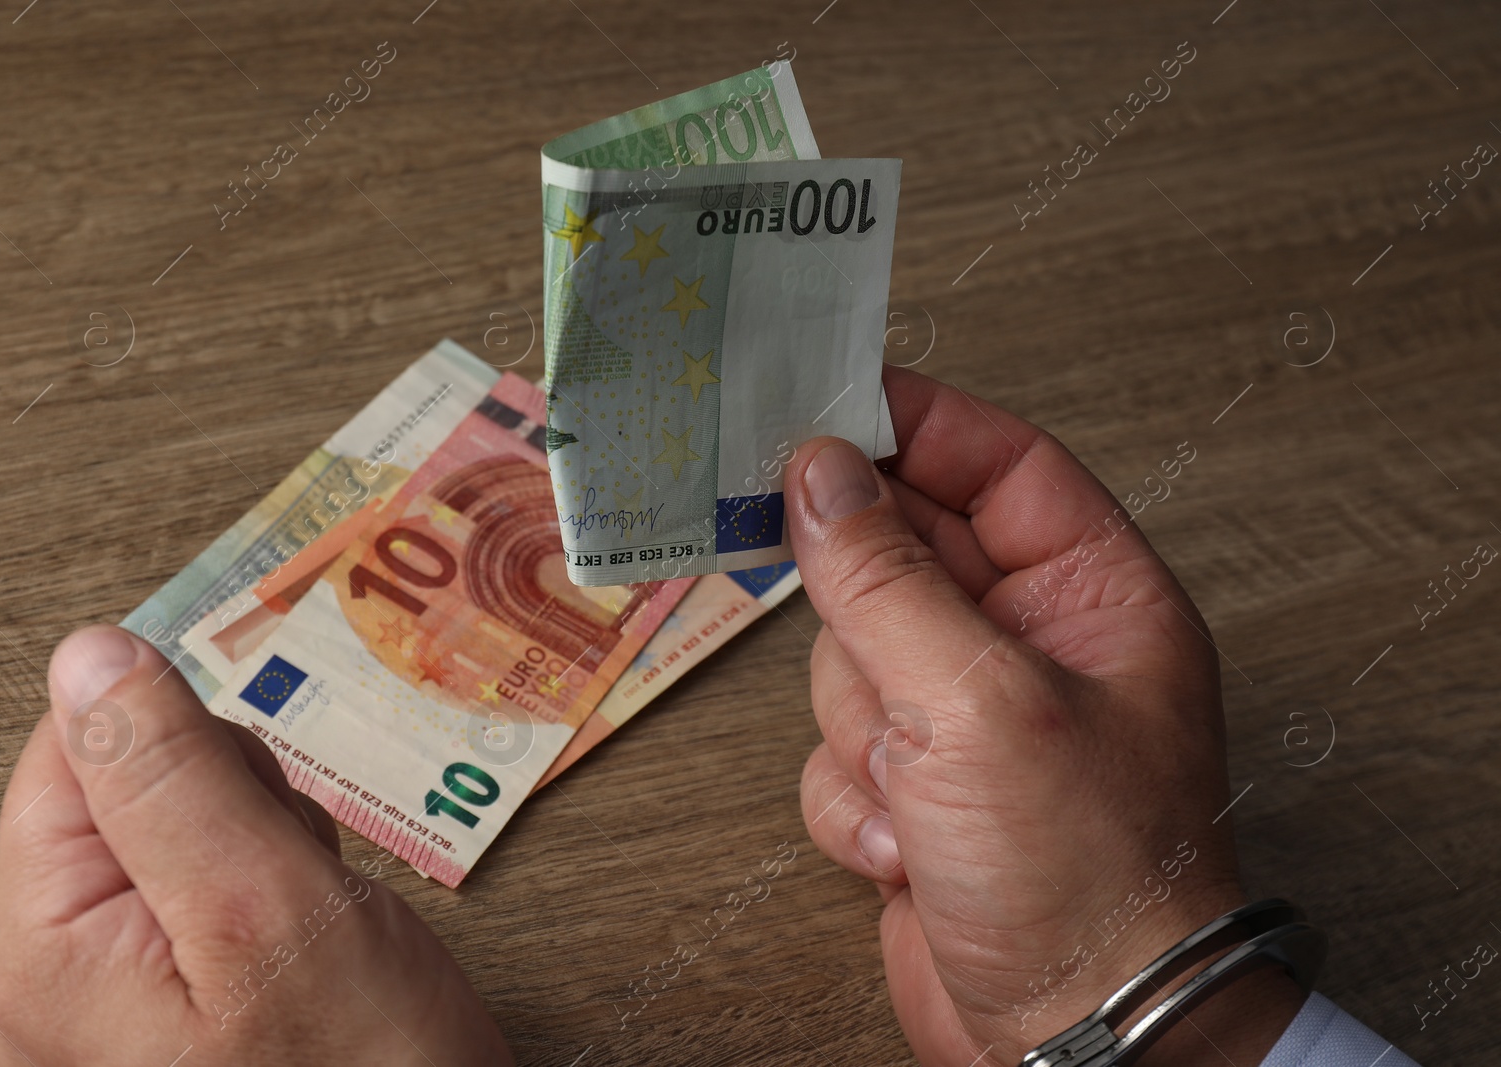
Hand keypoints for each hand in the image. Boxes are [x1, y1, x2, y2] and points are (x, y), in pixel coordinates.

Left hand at [0, 625, 511, 1066]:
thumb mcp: (271, 906)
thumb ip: (169, 776)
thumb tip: (92, 656)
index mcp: (54, 953)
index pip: (71, 753)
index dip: (175, 735)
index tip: (252, 778)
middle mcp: (65, 984)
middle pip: (131, 791)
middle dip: (235, 800)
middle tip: (296, 872)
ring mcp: (124, 1005)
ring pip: (188, 834)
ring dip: (267, 843)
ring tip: (317, 913)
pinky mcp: (182, 1012)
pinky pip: (219, 894)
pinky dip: (280, 889)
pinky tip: (317, 937)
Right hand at [786, 368, 1303, 1065]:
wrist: (1073, 1040)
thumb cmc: (1089, 879)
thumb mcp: (980, 701)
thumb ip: (887, 577)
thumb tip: (821, 473)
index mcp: (1092, 596)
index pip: (999, 464)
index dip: (915, 424)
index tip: (823, 396)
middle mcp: (1030, 646)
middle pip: (904, 550)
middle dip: (858, 592)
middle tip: (797, 563)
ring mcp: (966, 718)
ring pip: (850, 654)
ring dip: (860, 722)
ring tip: (910, 782)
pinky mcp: (916, 786)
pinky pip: (835, 745)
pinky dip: (852, 798)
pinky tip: (907, 846)